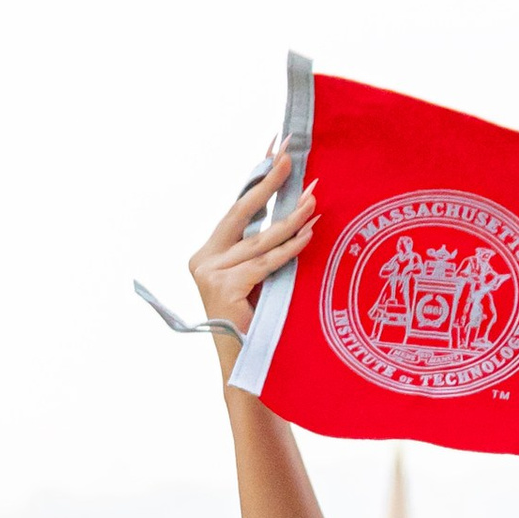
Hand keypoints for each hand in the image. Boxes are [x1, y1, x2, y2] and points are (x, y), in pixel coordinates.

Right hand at [188, 150, 318, 347]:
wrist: (250, 370)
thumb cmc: (261, 325)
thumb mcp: (263, 277)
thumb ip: (267, 246)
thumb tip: (300, 205)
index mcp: (210, 254)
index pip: (237, 207)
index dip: (258, 177)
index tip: (275, 147)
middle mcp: (203, 260)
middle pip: (241, 212)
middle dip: (269, 181)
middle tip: (293, 155)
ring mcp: (209, 274)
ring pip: (259, 240)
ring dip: (291, 218)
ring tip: (315, 199)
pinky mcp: (223, 289)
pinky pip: (266, 262)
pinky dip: (290, 248)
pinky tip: (310, 232)